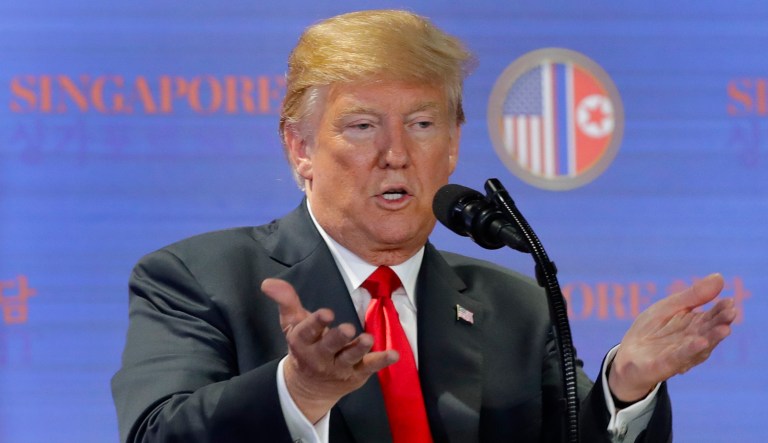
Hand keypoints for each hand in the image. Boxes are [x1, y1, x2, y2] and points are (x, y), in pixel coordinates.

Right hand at [261, 278, 397, 422]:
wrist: (310, 387)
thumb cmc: (305, 346)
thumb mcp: (293, 324)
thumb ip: (286, 301)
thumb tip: (268, 282)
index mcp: (303, 342)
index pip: (306, 332)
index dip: (315, 323)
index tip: (326, 313)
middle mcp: (320, 357)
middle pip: (329, 347)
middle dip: (338, 338)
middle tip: (348, 328)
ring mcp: (340, 367)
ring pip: (350, 357)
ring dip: (359, 348)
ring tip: (368, 338)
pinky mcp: (357, 373)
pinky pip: (370, 366)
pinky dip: (382, 361)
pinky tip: (394, 354)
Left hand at [608, 273, 736, 402]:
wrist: (628, 356)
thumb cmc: (651, 330)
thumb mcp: (669, 307)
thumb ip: (693, 295)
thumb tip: (719, 276)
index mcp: (695, 326)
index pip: (712, 317)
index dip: (721, 310)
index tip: (730, 301)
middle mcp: (692, 342)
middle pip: (708, 331)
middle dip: (720, 323)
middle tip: (732, 312)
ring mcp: (681, 355)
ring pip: (699, 347)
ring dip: (712, 338)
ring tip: (724, 329)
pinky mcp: (665, 365)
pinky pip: (679, 357)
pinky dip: (689, 350)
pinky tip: (700, 342)